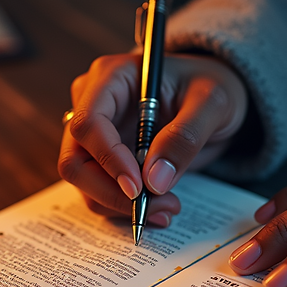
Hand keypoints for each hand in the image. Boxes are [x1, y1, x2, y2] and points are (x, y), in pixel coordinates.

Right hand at [59, 53, 247, 224]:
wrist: (211, 101)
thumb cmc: (210, 86)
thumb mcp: (211, 103)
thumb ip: (184, 137)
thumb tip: (154, 181)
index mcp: (111, 78)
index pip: (88, 123)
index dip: (108, 158)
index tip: (138, 188)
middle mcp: (93, 105)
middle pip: (75, 160)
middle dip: (111, 192)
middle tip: (155, 206)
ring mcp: (95, 135)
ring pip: (84, 183)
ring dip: (120, 205)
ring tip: (168, 207)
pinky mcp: (104, 160)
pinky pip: (101, 192)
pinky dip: (125, 208)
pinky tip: (159, 207)